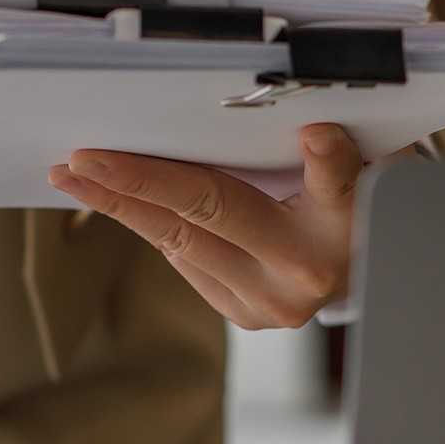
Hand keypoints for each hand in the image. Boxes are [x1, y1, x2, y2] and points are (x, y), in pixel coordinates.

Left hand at [48, 124, 362, 328]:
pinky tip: (114, 200)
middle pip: (215, 214)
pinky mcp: (247, 316)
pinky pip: (187, 260)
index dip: (326, 160)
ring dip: (123, 206)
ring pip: (182, 243)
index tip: (316, 134)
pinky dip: (151, 225)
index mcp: (349, 224)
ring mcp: (272, 303)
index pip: (337, 183)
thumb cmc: (356, 204)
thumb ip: (337, 151)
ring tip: (76, 176)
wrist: (368, 271)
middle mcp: (307, 272)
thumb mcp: (363, 164)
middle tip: (84, 161)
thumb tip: (313, 128)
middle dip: (139, 183)